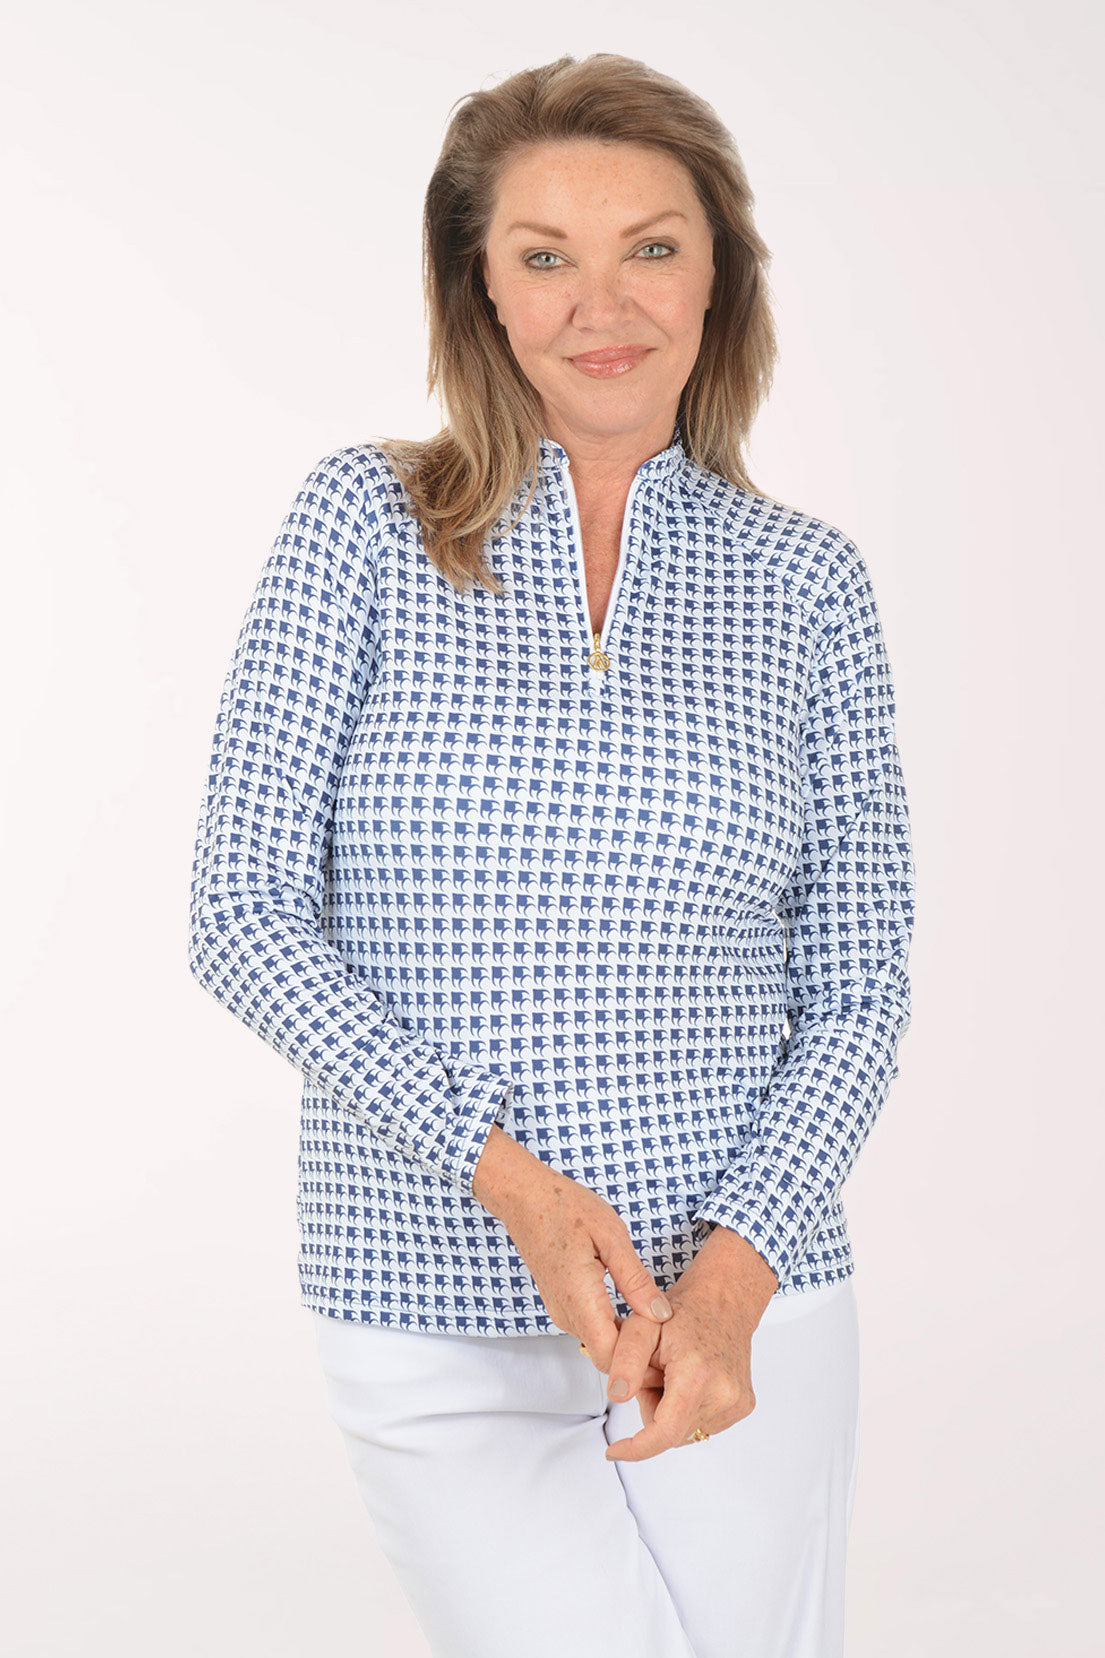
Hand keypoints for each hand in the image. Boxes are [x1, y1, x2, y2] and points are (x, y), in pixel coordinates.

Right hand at [472, 1126, 673, 1370]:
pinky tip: (632, 1308)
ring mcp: (560, 1310)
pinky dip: (613, 1326)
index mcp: (580, 1298)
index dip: (639, 1360)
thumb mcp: (612, 1236)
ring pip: (598, 1344)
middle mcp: (566, 1312)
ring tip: (655, 1320)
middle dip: (637, 1354)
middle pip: (605, 1355)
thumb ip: (635, 1280)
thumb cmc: (565, 1208)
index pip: (610, 1355)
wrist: (525, 1197)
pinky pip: (590, 1328)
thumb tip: (661, 1314)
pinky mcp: (560, 1304)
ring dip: (625, 1339)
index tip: (667, 1346)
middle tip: (669, 1334)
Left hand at [602, 1224, 778, 1461]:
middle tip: (657, 1371)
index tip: (616, 1452)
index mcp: (696, 1374)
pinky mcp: (742, 1406)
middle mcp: (723, 1393)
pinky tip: (692, 1378)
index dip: (637, 1448)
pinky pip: (702, 1424)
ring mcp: (736, 1402)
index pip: (664, 1431)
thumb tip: (617, 1394)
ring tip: (676, 1372)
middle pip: (669, 1432)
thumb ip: (624, 1359)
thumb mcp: (641, 1325)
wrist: (724, 1300)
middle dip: (654, 1408)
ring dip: (671, 1409)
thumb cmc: (684, 1311)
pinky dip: (688, 1407)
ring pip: (685, 1430)